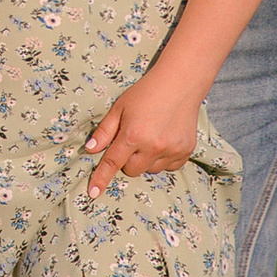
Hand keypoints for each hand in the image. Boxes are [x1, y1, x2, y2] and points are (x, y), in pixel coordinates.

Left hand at [82, 77, 204, 186]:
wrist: (180, 82)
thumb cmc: (146, 92)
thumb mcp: (119, 107)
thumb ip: (104, 131)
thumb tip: (90, 149)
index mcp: (133, 135)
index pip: (112, 163)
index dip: (101, 179)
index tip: (92, 193)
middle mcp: (153, 146)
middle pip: (132, 170)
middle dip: (127, 160)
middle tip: (132, 140)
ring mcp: (171, 150)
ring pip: (150, 170)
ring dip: (146, 160)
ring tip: (150, 136)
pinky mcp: (186, 151)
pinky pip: (169, 167)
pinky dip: (163, 159)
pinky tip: (164, 140)